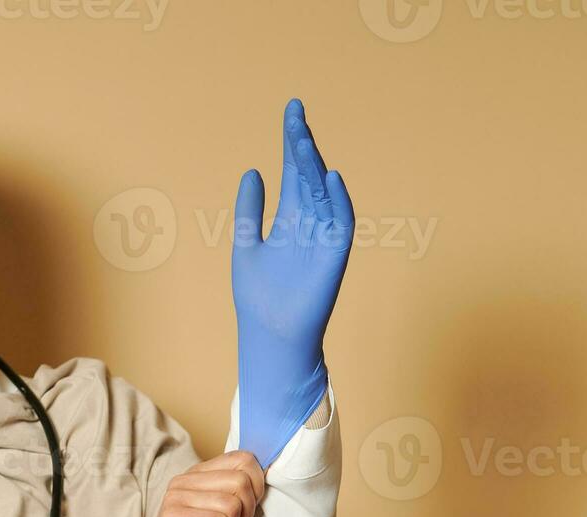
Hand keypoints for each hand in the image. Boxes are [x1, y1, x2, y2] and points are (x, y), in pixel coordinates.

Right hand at [146, 451, 264, 516]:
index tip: (246, 507)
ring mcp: (178, 496)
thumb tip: (266, 473)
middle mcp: (185, 479)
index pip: (243, 459)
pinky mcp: (175, 516)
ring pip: (232, 504)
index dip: (257, 484)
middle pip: (242, 481)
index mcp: (198, 472)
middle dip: (246, 511)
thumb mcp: (221, 510)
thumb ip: (236, 489)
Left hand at [232, 98, 353, 465]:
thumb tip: (253, 171)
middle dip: (301, 144)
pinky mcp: (334, 256)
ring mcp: (324, 238)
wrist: (269, 336)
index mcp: (289, 219)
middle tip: (295, 113)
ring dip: (313, 166)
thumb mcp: (246, 244)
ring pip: (322, 193)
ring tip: (301, 140)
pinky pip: (341, 222)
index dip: (291, 141)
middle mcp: (310, 224)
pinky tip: (327, 176)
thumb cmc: (257, 297)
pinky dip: (337, 200)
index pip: (292, 171)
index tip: (291, 109)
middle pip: (307, 175)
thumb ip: (250, 210)